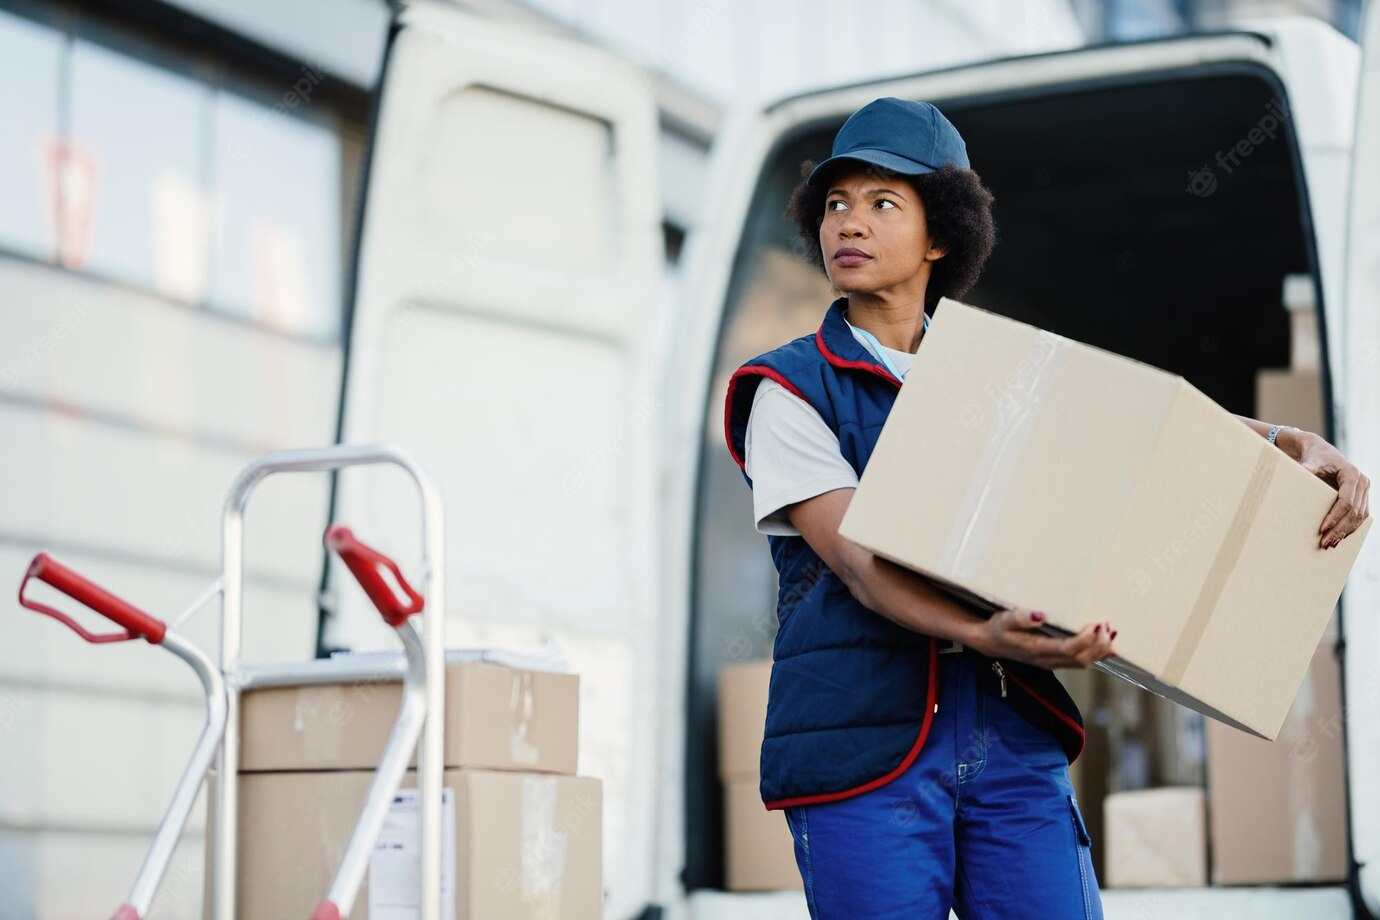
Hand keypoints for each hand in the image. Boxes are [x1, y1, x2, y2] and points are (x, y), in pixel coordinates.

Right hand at [968, 608, 1115, 668]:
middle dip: (1098, 644)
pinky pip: (1080, 661)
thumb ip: (1020, 618)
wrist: (990, 642)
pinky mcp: (1055, 661)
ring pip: (1083, 663)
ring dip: (1099, 650)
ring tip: (1110, 633)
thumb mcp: (1003, 620)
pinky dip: (1096, 654)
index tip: (1097, 624)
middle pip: (1081, 659)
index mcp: (1036, 649)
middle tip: (1107, 625)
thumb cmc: (998, 628)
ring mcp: (1052, 663)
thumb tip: (1040, 615)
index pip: (1067, 649)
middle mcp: (1047, 660)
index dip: (1085, 639)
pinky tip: (1108, 646)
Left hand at [1292, 433, 1370, 548]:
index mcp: (1352, 474)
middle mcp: (1363, 482)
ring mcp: (1364, 490)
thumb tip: (1303, 471)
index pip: (1346, 501)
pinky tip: (1339, 538)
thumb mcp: (1310, 461)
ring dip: (1346, 532)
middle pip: (1354, 512)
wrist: (1321, 452)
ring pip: (1360, 517)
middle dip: (1339, 529)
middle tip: (1325, 543)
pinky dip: (1350, 528)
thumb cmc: (1315, 457)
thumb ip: (1308, 468)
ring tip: (1330, 544)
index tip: (1322, 529)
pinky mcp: (1362, 497)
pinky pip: (1360, 516)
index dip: (1335, 517)